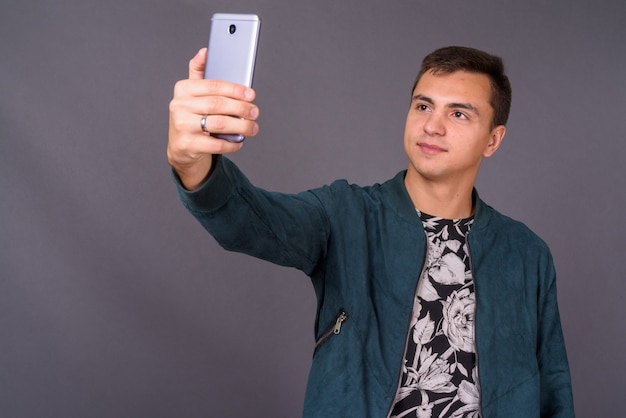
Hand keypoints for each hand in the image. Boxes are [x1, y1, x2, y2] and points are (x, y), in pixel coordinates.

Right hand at [167, 48, 259, 189]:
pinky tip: (240, 140)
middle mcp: (179, 106)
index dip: (235, 90)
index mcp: (183, 89)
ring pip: (220, 124)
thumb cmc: (192, 116)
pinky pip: (217, 144)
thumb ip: (199, 72)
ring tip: (253, 127)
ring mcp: (182, 126)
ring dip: (241, 126)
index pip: (213, 85)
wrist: (181, 147)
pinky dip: (233, 143)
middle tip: (255, 111)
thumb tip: (205, 51)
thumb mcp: (192, 94)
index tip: (251, 94)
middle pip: (218, 104)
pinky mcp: (188, 144)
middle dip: (241, 108)